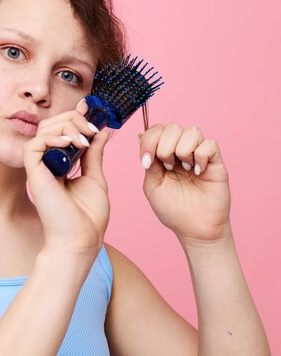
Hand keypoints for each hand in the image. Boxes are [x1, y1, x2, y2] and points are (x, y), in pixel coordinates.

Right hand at [24, 99, 110, 257]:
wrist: (81, 240)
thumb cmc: (88, 217)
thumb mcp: (95, 177)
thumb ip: (94, 154)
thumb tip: (102, 132)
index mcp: (60, 163)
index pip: (61, 130)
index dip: (73, 115)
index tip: (90, 108)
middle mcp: (47, 162)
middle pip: (51, 124)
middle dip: (74, 119)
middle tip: (92, 130)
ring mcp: (39, 167)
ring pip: (43, 129)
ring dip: (67, 127)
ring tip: (84, 140)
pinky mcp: (33, 173)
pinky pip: (35, 144)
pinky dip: (53, 138)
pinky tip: (71, 145)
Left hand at [139, 124, 231, 243]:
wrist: (195, 228)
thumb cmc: (173, 210)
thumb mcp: (152, 185)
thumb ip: (148, 161)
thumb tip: (138, 136)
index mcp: (163, 154)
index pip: (156, 130)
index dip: (149, 140)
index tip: (146, 161)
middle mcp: (181, 150)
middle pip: (172, 127)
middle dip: (164, 146)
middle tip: (168, 167)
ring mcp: (198, 154)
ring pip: (191, 131)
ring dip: (182, 150)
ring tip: (184, 169)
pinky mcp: (215, 162)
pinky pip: (209, 144)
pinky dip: (200, 156)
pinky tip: (198, 172)